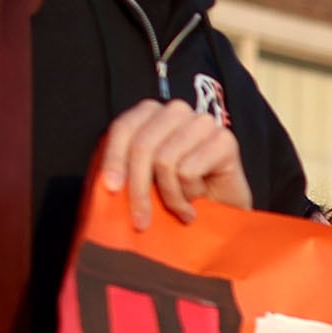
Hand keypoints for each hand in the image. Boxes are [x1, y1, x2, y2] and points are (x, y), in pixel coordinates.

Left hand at [98, 97, 252, 231]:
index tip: (111, 188)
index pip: (124, 128)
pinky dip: (188, 195)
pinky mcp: (224, 140)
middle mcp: (176, 111)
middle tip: (141, 222)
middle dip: (138, 189)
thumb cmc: (179, 197)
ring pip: (165, 160)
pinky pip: (189, 171)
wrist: (223, 215)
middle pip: (142, 146)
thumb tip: (107, 182)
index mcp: (151, 114)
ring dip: (170, 196)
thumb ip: (124, 172)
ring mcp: (202, 123)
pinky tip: (196, 205)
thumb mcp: (143, 183)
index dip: (114, 159)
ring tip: (179, 210)